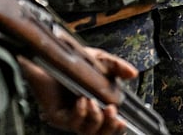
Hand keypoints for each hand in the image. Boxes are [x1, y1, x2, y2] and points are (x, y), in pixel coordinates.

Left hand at [20, 48, 137, 134]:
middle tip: (112, 112)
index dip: (116, 127)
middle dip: (109, 126)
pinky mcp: (56, 115)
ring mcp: (70, 116)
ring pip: (86, 130)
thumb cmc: (72, 60)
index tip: (123, 122)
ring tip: (95, 103)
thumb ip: (117, 67)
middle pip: (98, 132)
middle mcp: (83, 113)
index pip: (108, 123)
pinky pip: (71, 121)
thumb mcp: (100, 60)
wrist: (48, 56)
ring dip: (95, 119)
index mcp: (96, 104)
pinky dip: (80, 113)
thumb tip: (133, 74)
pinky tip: (82, 101)